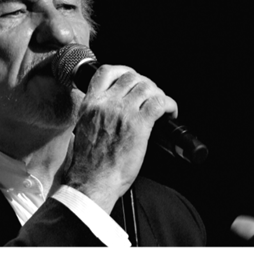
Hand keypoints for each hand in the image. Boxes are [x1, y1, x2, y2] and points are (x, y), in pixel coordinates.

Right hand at [64, 65, 176, 212]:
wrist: (91, 182)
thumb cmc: (87, 164)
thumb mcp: (82, 129)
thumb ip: (94, 115)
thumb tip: (107, 113)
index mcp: (91, 104)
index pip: (105, 72)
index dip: (122, 70)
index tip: (131, 77)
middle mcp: (106, 104)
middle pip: (131, 77)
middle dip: (144, 82)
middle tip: (150, 94)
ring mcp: (123, 112)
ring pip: (147, 87)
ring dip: (158, 93)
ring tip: (162, 104)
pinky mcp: (139, 125)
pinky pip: (160, 103)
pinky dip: (169, 104)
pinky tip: (170, 112)